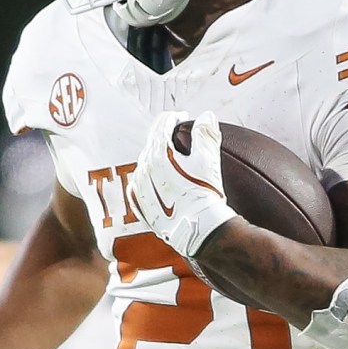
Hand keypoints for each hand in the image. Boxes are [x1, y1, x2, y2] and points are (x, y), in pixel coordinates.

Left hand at [133, 111, 238, 258]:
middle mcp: (145, 169)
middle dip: (163, 134)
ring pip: (143, 163)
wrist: (198, 231)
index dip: (173, 118)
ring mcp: (141, 188)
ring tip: (166, 154)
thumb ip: (206, 135)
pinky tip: (151, 178)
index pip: (162, 126)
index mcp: (159, 155)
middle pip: (151, 143)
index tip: (181, 117)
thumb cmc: (205, 196)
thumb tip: (206, 117)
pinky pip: (138, 185)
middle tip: (174, 131)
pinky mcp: (142, 206)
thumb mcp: (209, 160)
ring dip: (154, 155)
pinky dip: (145, 177)